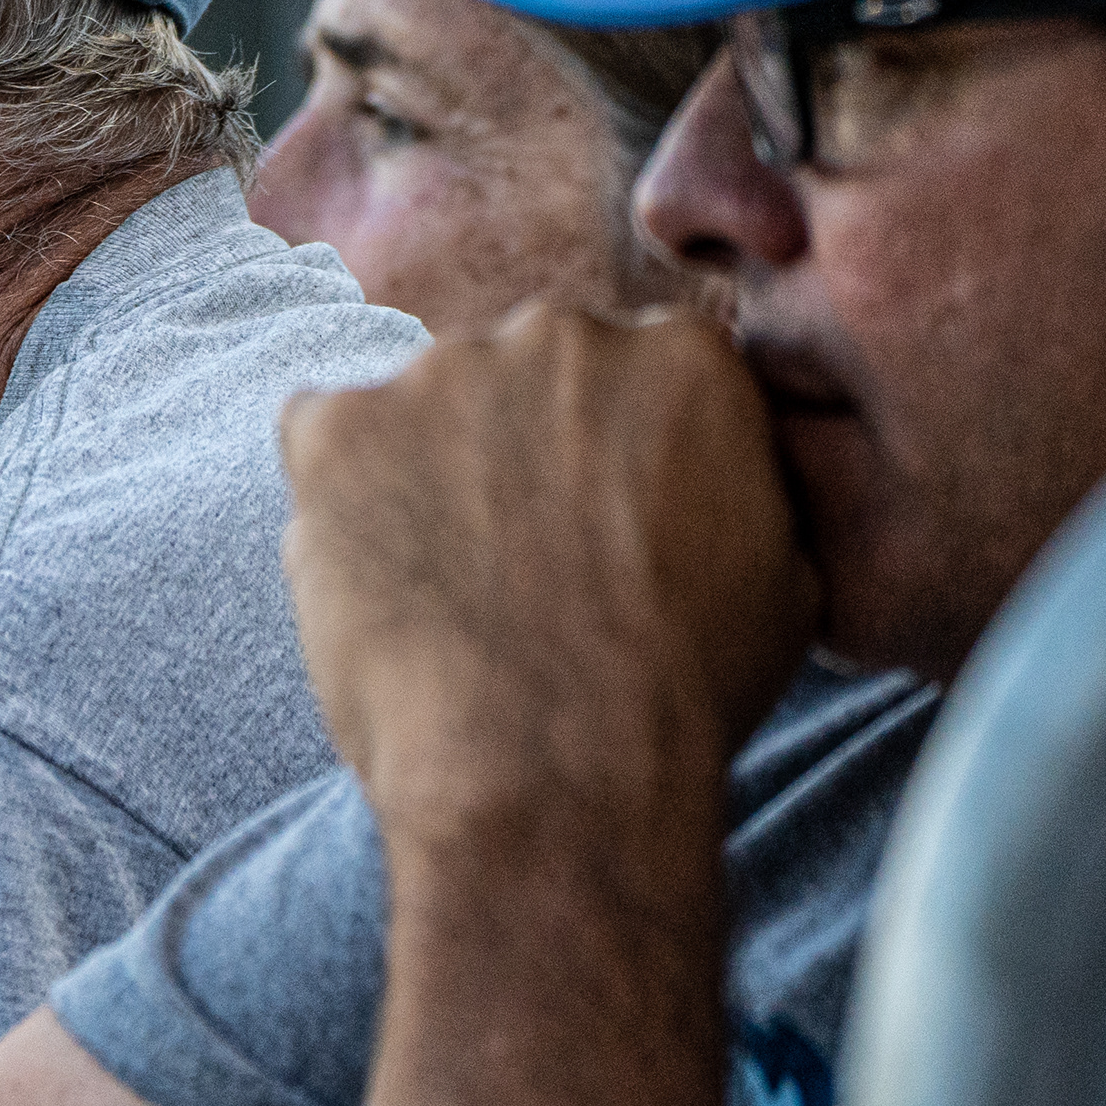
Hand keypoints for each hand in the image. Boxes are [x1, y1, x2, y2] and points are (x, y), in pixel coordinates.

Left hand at [278, 305, 815, 835]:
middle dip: (515, 449)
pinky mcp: (335, 427)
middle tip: (519, 558)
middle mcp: (558, 335)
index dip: (608, 452)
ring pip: (423, 408)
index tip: (596, 518)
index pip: (631, 369)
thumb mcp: (784, 576)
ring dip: (428, 473)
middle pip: (522, 374)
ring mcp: (436, 373)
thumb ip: (741, 482)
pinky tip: (379, 580)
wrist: (555, 770)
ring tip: (450, 587)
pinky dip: (337, 498)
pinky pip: (320, 440)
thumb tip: (720, 470)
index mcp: (679, 355)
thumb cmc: (682, 693)